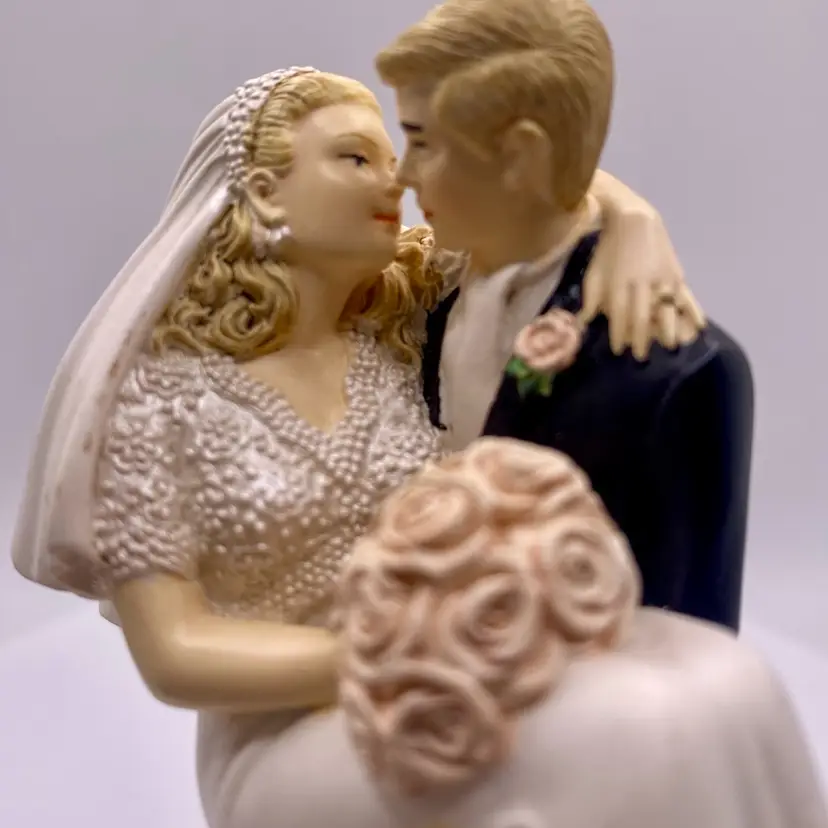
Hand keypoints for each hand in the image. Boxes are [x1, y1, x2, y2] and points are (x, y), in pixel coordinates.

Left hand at [582, 174, 706, 359]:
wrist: (633, 220)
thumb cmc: (608, 251)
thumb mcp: (593, 274)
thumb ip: (590, 301)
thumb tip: (582, 325)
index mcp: (619, 281)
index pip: (619, 313)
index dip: (618, 333)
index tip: (618, 350)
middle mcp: (642, 281)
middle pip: (643, 314)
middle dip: (642, 338)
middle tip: (641, 357)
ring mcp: (662, 277)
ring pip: (667, 307)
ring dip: (669, 329)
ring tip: (669, 346)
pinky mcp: (676, 272)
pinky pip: (687, 295)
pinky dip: (693, 311)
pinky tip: (699, 327)